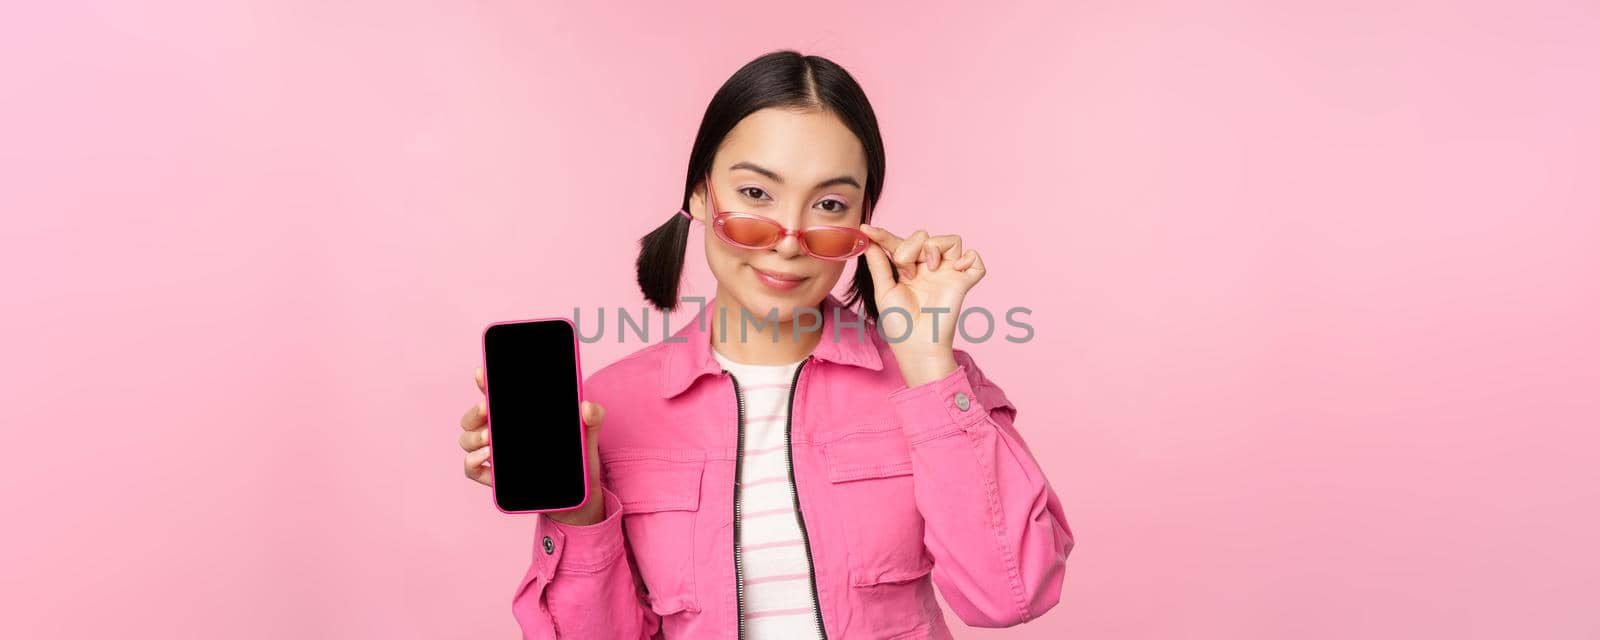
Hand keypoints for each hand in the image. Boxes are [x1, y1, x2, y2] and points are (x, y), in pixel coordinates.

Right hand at [460, 367, 607, 524]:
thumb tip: (587, 406)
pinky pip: (470, 467)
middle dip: (474, 412)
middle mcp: (500, 433)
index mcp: (517, 416)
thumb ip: (592, 417)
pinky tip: (488, 456)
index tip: (482, 374)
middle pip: (472, 417)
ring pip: (466, 440)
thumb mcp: (588, 434)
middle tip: (486, 409)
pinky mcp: (494, 477)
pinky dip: (473, 460)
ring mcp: (494, 455)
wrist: (579, 493)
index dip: (484, 383)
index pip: (494, 395)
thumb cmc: (578, 457)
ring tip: (489, 439)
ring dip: (473, 436)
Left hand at [859, 224, 985, 382]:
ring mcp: (948, 274)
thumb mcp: (883, 290)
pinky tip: (956, 268)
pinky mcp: (963, 282)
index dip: (883, 235)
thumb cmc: (899, 323)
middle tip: (907, 272)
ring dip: (935, 248)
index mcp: (909, 269)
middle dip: (911, 247)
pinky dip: (970, 257)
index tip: (867, 230)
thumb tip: (867, 240)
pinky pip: (975, 258)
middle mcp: (929, 268)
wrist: (917, 344)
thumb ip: (878, 264)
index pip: (899, 243)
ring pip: (951, 240)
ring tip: (930, 269)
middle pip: (924, 236)